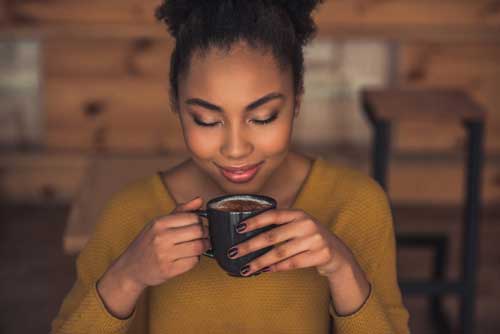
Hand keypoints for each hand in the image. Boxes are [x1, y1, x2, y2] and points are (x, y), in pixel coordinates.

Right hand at [97, 196, 210, 317]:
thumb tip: (200, 200)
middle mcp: (161, 237)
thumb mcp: (158, 224)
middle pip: (198, 231)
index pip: (193, 217)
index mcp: (159, 223)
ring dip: (203, 247)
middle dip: (205, 234)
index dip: (200, 221)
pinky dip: (195, 259)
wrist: (129, 268)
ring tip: (198, 247)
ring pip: (198, 247)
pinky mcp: (169, 270)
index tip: (198, 226)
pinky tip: (188, 257)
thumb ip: (181, 211)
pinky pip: (193, 262)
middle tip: (202, 237)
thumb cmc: (147, 244)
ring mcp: (164, 255)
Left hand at [228, 209, 354, 278]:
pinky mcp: (320, 255)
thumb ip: (281, 226)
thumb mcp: (299, 225)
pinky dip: (277, 268)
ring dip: (260, 262)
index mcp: (298, 214)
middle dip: (249, 246)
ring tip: (246, 268)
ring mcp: (315, 240)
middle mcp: (306, 224)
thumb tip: (248, 232)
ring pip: (280, 253)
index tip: (238, 229)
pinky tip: (266, 270)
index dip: (254, 221)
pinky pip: (292, 264)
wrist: (337, 252)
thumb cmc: (310, 238)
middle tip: (234, 252)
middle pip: (272, 237)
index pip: (272, 215)